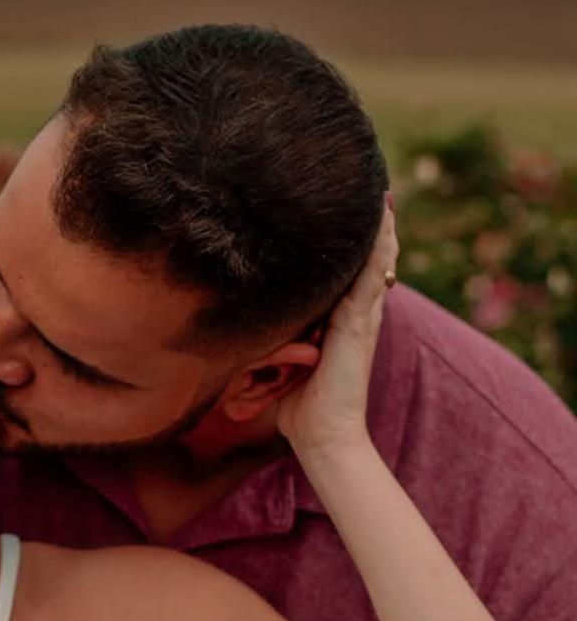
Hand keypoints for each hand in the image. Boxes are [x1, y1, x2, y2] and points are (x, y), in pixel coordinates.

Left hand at [276, 202, 397, 459]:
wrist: (323, 437)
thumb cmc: (298, 407)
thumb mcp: (280, 361)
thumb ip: (272, 340)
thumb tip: (238, 325)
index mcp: (339, 321)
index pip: (348, 271)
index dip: (350, 242)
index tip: (342, 207)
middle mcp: (355, 314)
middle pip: (367, 259)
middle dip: (369, 225)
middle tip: (369, 184)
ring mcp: (361, 317)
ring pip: (375, 261)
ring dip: (379, 227)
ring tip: (380, 190)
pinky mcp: (359, 324)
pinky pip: (373, 277)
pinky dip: (379, 248)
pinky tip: (382, 220)